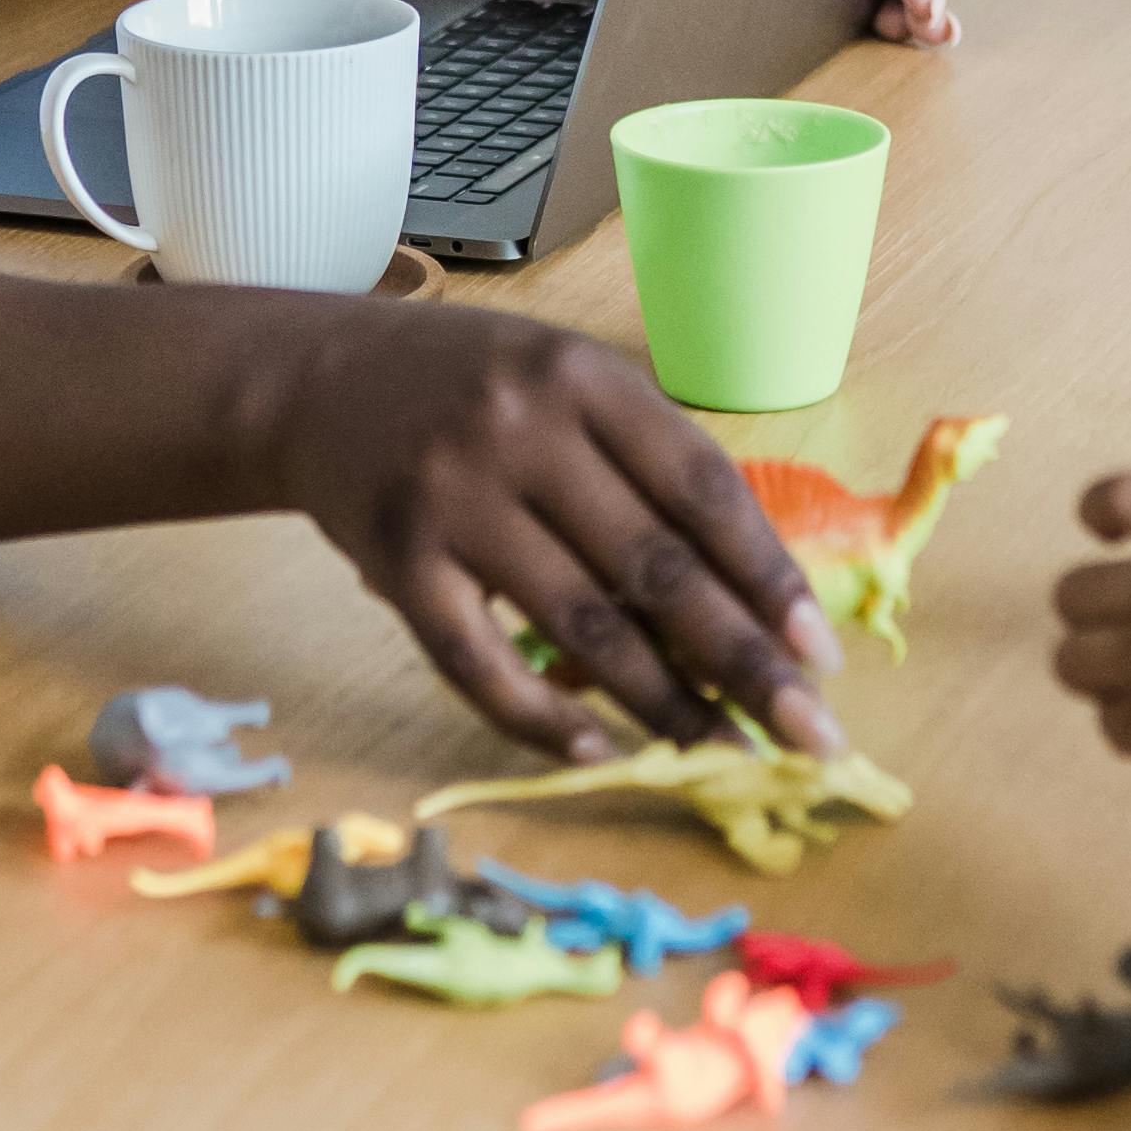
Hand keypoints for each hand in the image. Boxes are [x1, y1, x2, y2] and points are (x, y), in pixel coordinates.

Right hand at [273, 307, 842, 758]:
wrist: (311, 378)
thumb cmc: (468, 385)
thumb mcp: (563, 381)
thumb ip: (643, 462)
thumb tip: (748, 594)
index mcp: (584, 377)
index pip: (701, 488)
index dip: (768, 576)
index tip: (820, 654)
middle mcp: (521, 431)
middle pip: (655, 568)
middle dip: (743, 661)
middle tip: (807, 733)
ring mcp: (453, 499)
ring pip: (581, 626)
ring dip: (663, 703)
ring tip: (722, 753)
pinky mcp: (395, 563)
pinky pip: (480, 662)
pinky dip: (542, 716)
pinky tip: (599, 749)